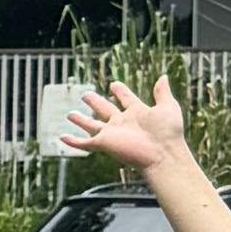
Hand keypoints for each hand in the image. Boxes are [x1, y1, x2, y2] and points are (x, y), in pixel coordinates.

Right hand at [65, 75, 192, 185]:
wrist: (162, 154)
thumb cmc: (168, 133)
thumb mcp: (168, 107)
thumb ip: (163, 92)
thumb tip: (163, 76)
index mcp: (137, 112)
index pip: (126, 98)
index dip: (120, 91)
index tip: (114, 84)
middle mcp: (122, 123)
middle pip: (105, 110)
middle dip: (96, 102)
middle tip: (86, 95)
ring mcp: (112, 134)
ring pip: (92, 125)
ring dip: (81, 120)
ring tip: (69, 114)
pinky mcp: (103, 144)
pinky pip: (84, 143)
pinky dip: (72, 141)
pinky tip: (62, 137)